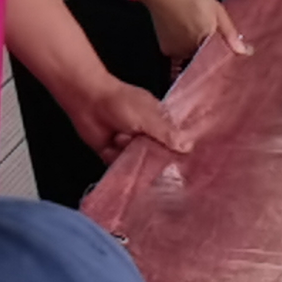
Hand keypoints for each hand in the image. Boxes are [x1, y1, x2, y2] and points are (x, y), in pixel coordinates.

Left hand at [58, 77, 187, 163]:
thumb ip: (166, 134)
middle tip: (173, 180)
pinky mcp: (114, 156)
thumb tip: (188, 147)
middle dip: (163, 165)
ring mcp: (131, 147)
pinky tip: (131, 175)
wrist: (87, 101)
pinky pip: (124, 169)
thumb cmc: (120, 103)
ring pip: (143, 164)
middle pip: (160, 156)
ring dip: (143, 168)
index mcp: (159, 122)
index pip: (176, 140)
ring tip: (149, 175)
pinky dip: (125, 171)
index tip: (194, 168)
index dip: (182, 153)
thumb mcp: (147, 117)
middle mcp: (147, 136)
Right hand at [146, 0, 246, 62]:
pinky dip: (186, 51)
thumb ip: (229, 33)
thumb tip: (245, 52)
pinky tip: (188, 39)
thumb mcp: (217, 11)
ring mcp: (177, 53)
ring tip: (200, 39)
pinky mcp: (167, 51)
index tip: (232, 58)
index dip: (226, 60)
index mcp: (206, 42)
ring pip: (193, 59)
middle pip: (206, 62)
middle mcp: (190, 52)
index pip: (219, 61)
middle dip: (213, 57)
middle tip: (217, 46)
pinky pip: (181, 56)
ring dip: (199, 53)